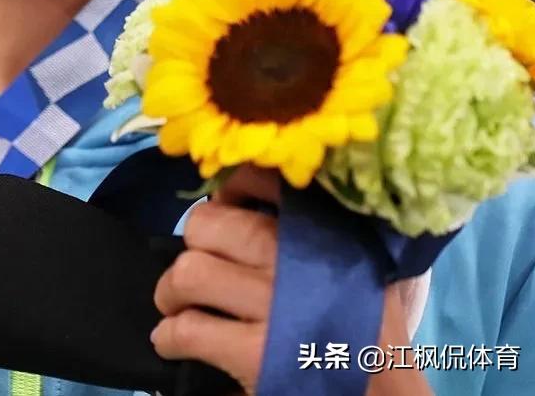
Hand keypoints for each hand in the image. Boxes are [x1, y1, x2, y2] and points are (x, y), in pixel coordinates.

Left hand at [150, 164, 429, 394]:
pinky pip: (188, 329)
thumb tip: (239, 201)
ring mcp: (274, 306)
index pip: (259, 180)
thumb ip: (309, 228)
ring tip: (175, 305)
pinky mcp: (256, 354)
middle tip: (192, 270)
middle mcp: (295, 258)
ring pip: (189, 273)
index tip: (222, 209)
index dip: (228, 190)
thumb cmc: (363, 332)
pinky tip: (174, 343)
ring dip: (170, 292)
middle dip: (190, 247)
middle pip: (206, 225)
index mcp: (320, 230)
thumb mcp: (354, 262)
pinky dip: (170, 336)